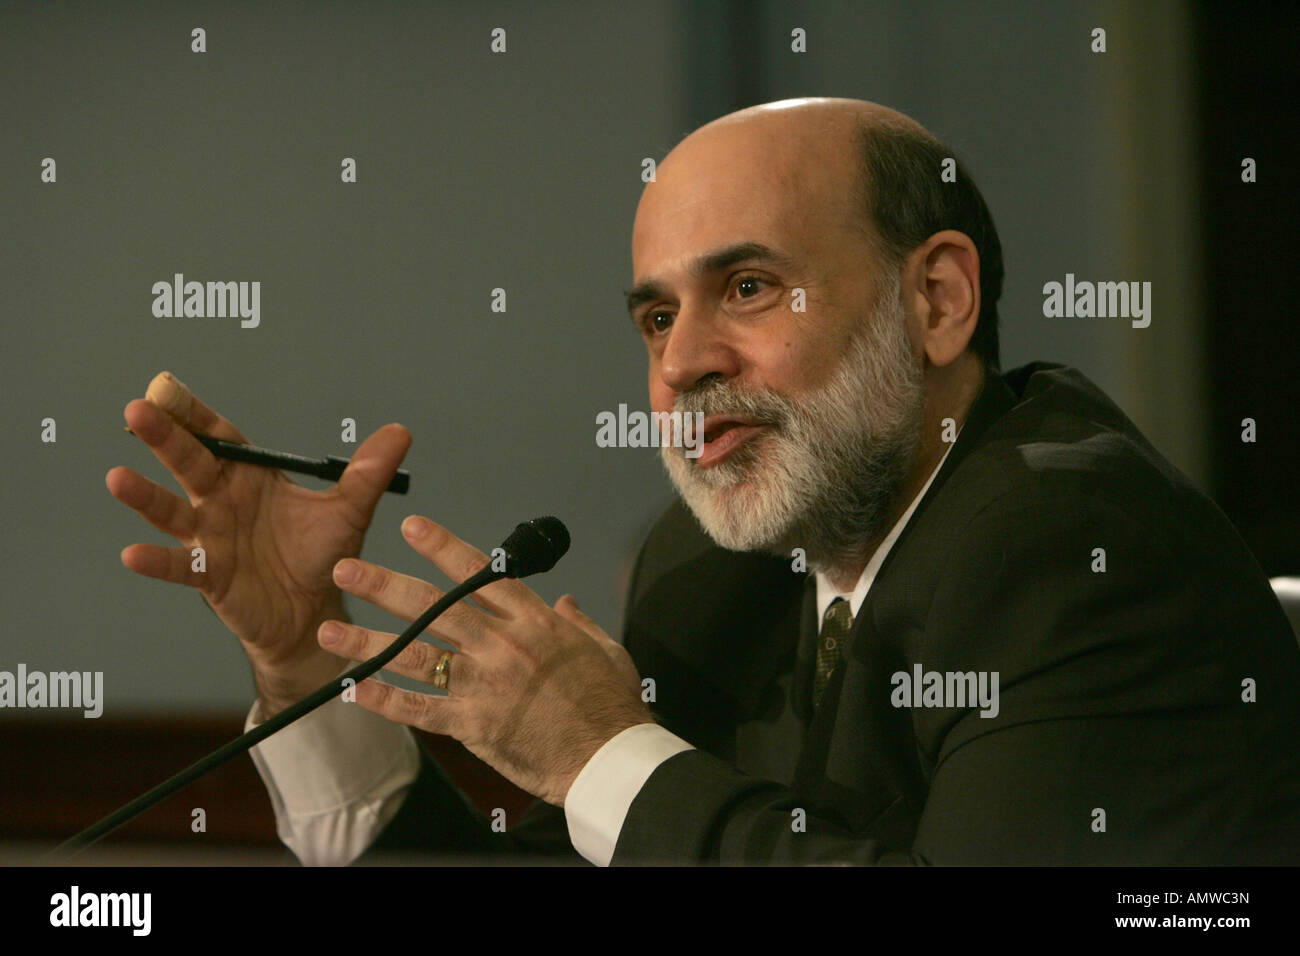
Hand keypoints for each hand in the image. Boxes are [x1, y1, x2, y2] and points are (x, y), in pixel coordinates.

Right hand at [107, 372, 411, 713]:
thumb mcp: (349, 510)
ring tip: (117, 478)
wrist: (315, 613)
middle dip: (164, 438)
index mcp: (250, 477)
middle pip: (189, 463)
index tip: (166, 386)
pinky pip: (179, 567)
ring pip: (172, 512)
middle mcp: (222, 501)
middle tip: (136, 410)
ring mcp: (211, 538)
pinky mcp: (210, 577)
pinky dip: (157, 561)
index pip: (218, 437)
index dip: (194, 413)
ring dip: (145, 497)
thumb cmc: (322, 556)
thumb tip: (401, 432)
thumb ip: (369, 471)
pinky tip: (131, 554)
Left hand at [319, 515, 653, 805]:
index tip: (411, 527)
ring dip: (368, 641)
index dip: (443, 547)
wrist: (609, 757)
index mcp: (535, 622)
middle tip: (345, 568)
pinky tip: (354, 689)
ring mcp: (484, 686)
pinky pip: (420, 710)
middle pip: (433, 608)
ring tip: (328, 630)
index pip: (480, 574)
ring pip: (415, 656)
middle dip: (384, 585)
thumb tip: (565, 601)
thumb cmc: (612, 705)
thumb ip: (578, 621)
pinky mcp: (474, 725)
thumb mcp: (605, 649)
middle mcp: (502, 647)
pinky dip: (385, 700)